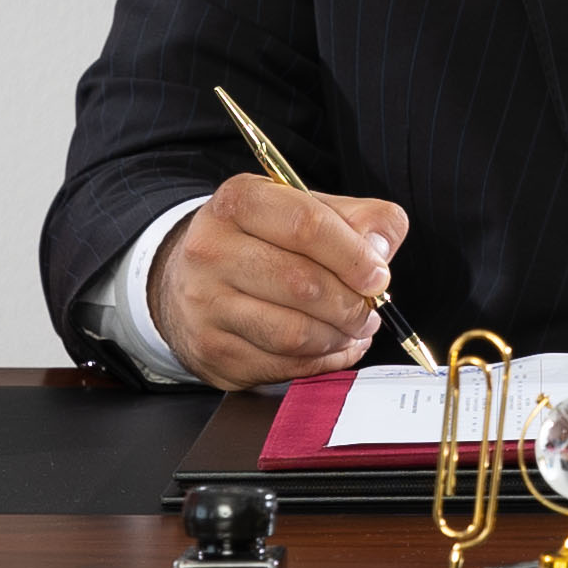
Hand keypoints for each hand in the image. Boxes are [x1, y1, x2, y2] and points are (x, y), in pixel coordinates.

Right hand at [151, 172, 410, 386]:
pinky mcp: (212, 350)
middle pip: (303, 284)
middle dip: (351, 304)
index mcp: (239, 202)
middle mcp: (212, 250)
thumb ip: (355, 217)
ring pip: (294, 333)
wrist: (186, 279)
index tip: (378, 275)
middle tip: (370, 308)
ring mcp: (205, 305)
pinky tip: (332, 347)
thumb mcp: (303, 209)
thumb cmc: (259, 241)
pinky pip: (282, 365)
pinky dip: (321, 361)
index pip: (306, 225)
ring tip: (354, 328)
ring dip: (339, 336)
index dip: (353, 255)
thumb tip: (381, 248)